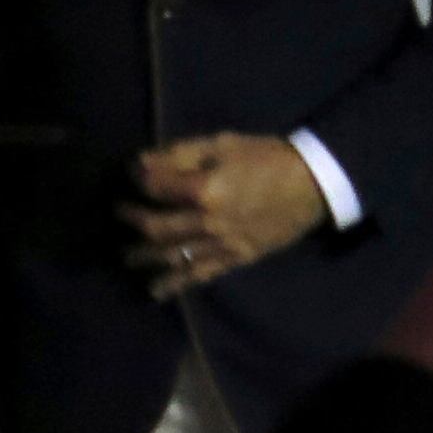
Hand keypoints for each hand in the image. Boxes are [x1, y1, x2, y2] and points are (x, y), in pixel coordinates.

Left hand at [125, 135, 331, 296]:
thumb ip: (182, 153)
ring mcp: (222, 244)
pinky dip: (177, 284)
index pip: (157, 188)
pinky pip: (201, 275)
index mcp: (205, 189)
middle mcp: (208, 222)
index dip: (138, 180)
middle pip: (158, 227)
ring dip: (145, 257)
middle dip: (133, 220)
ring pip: (174, 256)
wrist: (312, 184)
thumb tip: (143, 162)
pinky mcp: (236, 258)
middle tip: (120, 213)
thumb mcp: (224, 142)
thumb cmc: (267, 157)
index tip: (130, 174)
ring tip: (126, 256)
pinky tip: (156, 290)